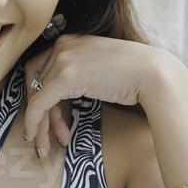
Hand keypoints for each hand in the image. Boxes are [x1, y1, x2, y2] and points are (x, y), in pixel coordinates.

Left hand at [19, 34, 176, 156]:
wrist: (152, 74)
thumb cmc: (134, 76)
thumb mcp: (97, 69)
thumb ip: (78, 76)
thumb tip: (61, 98)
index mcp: (70, 40)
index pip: (40, 69)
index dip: (39, 96)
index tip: (49, 118)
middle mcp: (62, 45)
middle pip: (35, 83)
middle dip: (39, 113)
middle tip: (43, 137)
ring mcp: (62, 59)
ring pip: (36, 96)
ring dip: (40, 125)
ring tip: (46, 147)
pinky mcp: (64, 77)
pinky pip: (39, 104)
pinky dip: (34, 122)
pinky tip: (38, 139)